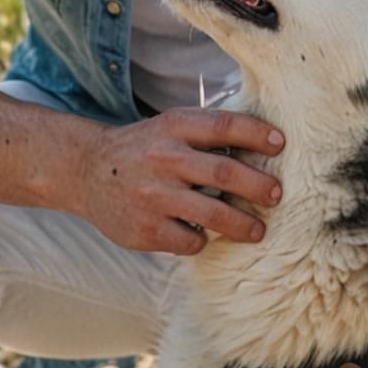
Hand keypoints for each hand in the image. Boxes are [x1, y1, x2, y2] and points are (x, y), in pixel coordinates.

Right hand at [71, 107, 283, 255]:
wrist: (86, 172)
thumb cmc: (143, 149)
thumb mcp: (169, 127)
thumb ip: (206, 134)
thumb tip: (266, 145)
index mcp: (172, 127)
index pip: (223, 126)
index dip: (256, 134)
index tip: (281, 144)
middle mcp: (163, 159)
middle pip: (224, 173)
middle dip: (259, 186)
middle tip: (276, 195)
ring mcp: (153, 196)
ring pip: (213, 214)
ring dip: (243, 224)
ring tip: (258, 230)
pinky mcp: (146, 229)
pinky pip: (190, 241)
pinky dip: (202, 239)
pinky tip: (201, 234)